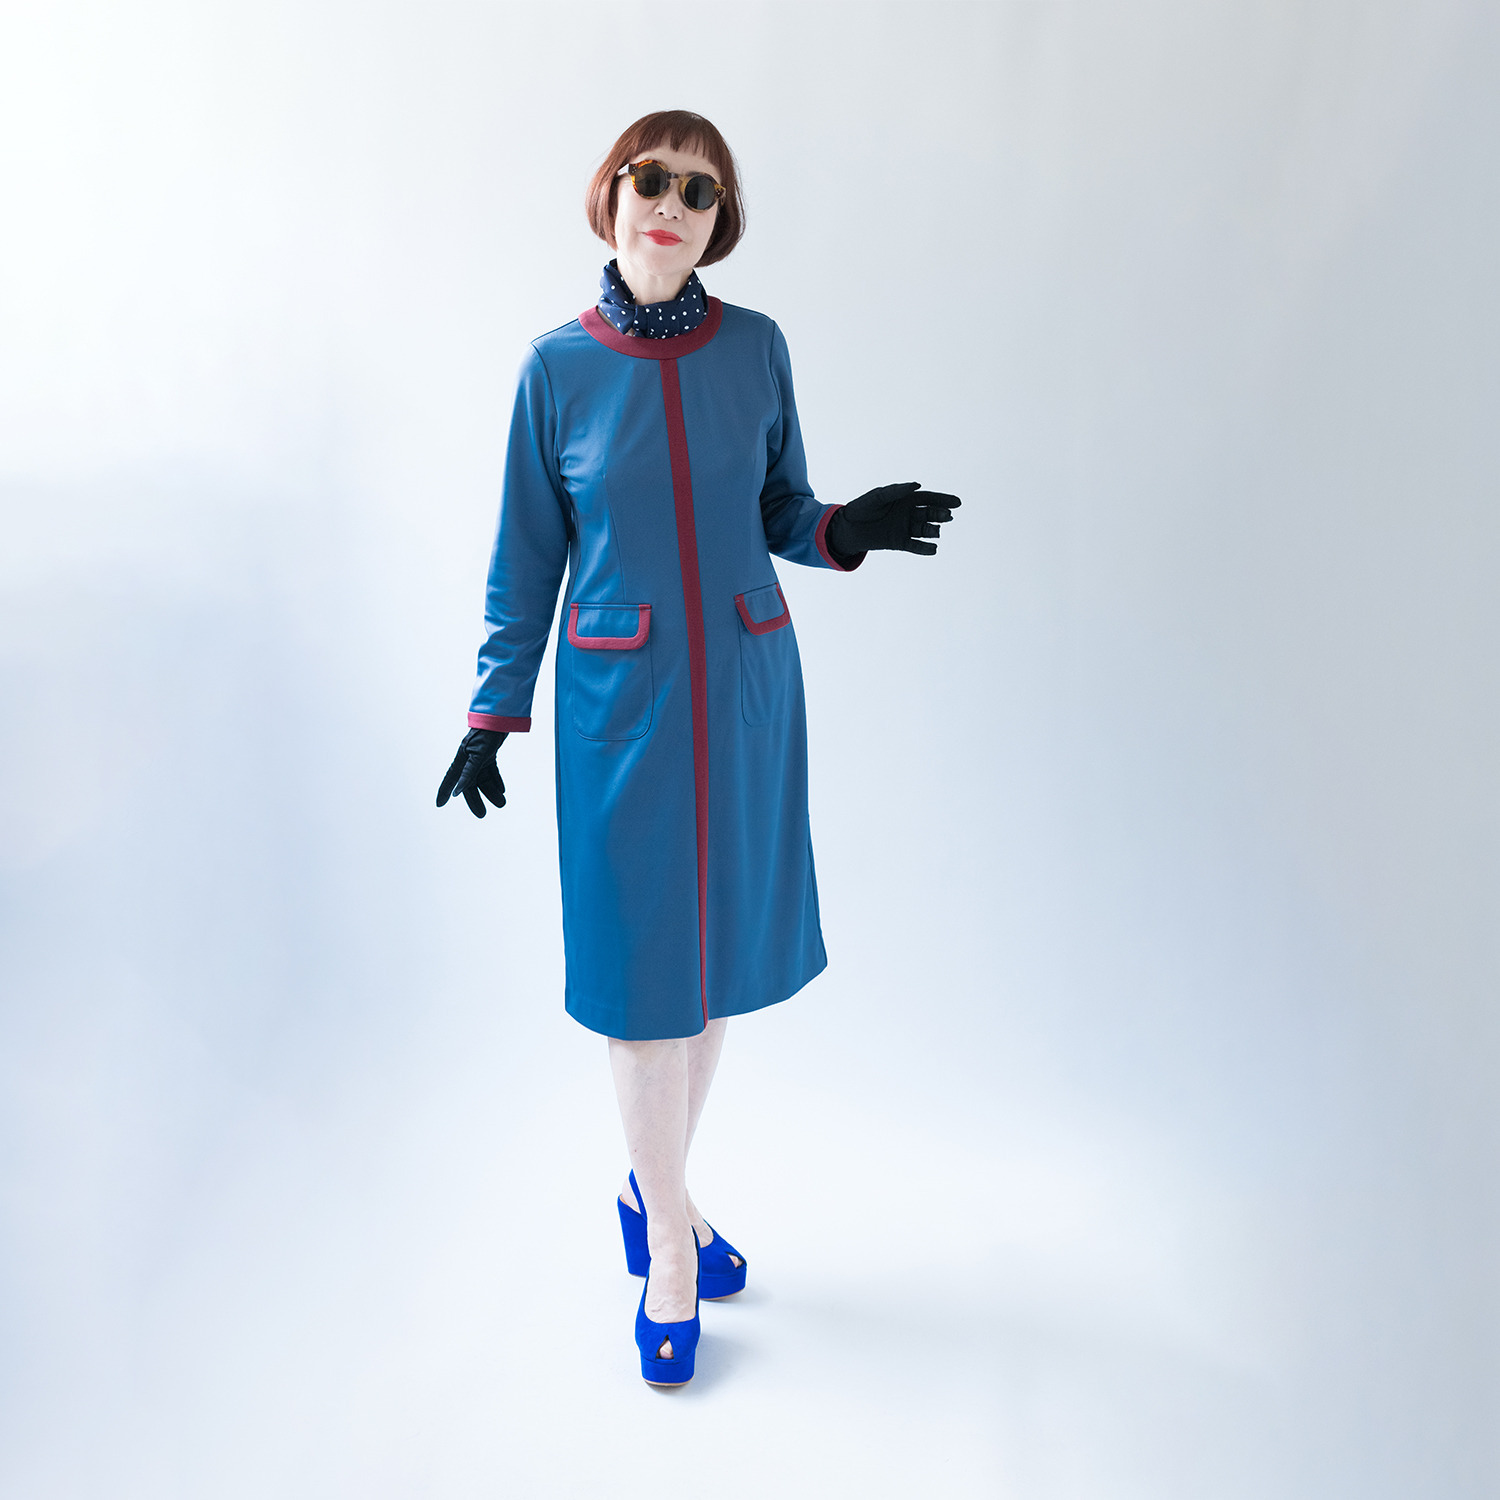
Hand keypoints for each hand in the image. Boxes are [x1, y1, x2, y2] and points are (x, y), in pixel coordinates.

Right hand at [436, 728, 507, 816]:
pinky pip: (491, 771)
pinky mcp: (489, 753)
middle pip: (470, 784)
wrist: (499, 719)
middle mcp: (468, 760)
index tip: (439, 804)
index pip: (450, 780)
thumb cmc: (486, 735)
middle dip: (476, 800)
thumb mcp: (478, 756)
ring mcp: (479, 757)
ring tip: (502, 803)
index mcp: (462, 760)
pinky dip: (496, 780)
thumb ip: (468, 773)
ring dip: (492, 791)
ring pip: (484, 779)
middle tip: (482, 815)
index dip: (444, 791)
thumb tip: (458, 791)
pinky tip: (502, 790)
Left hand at [827, 481, 960, 557]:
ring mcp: (904, 528)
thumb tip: (917, 485)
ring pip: (924, 529)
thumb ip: (896, 491)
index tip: (957, 502)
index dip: (943, 500)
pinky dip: (924, 548)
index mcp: (905, 499)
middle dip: (939, 515)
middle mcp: (908, 514)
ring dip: (933, 530)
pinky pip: (915, 546)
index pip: (928, 499)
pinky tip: (934, 549)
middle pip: (929, 514)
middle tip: (947, 516)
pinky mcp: (899, 542)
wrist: (847, 528)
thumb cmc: (862, 508)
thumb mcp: (877, 497)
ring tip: (937, 531)